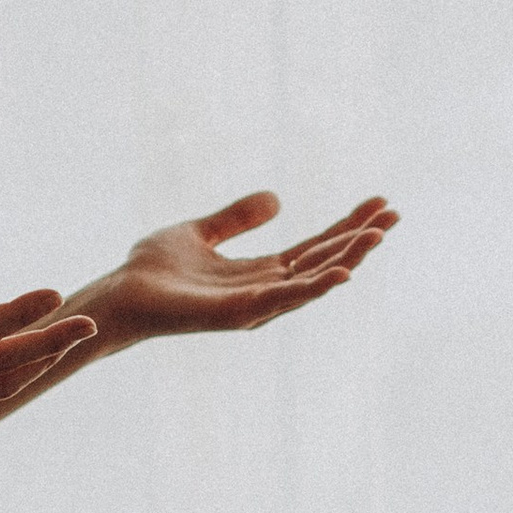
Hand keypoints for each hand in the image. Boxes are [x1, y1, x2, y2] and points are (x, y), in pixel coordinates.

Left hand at [81, 189, 397, 348]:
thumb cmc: (151, 270)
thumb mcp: (200, 231)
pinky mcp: (237, 314)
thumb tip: (278, 198)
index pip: (314, 248)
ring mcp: (254, 305)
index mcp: (259, 273)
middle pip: (323, 262)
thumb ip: (236, 218)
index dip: (346, 226)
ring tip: (378, 237)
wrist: (118, 293)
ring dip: (347, 260)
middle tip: (394, 215)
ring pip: (312, 281)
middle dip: (359, 241)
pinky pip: (283, 300)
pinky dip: (314, 288)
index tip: (378, 204)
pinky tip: (342, 274)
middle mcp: (264, 291)